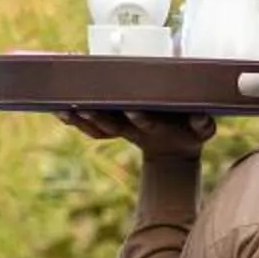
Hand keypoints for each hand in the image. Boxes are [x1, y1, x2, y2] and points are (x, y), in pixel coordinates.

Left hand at [59, 108, 216, 155]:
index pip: (145, 124)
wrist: (171, 151)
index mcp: (155, 128)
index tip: (132, 109)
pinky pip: (86, 127)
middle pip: (112, 126)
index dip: (138, 118)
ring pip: (95, 128)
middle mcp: (133, 130)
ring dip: (79, 119)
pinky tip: (55, 108)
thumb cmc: (188, 131)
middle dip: (98, 117)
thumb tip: (201, 117)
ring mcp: (119, 131)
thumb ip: (203, 124)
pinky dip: (71, 119)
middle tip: (84, 107)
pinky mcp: (108, 129)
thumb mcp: (202, 129)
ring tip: (62, 106)